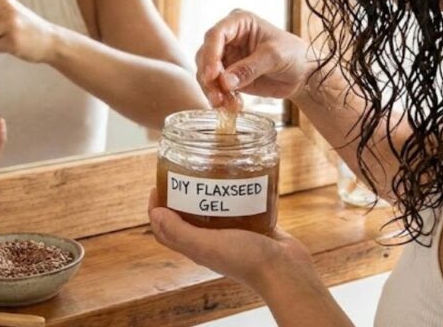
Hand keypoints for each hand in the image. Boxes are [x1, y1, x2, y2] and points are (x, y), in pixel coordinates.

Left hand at [147, 189, 316, 292]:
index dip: (156, 209)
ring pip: (213, 210)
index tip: (157, 186)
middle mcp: (211, 241)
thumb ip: (180, 232)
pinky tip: (237, 180)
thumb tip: (155, 214)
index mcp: (197, 247)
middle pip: (185, 217)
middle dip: (180, 196)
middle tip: (183, 173)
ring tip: (209, 172)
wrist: (286, 269)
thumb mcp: (208, 245)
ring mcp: (232, 234)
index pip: (165, 229)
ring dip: (208, 193)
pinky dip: (234, 194)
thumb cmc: (247, 260)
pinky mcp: (252, 226)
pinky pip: (239, 206)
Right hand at [196, 9, 312, 106]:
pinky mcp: (227, 75)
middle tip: (217, 96)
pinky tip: (232, 106)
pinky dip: (220, 98)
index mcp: (239, 22)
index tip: (213, 75)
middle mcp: (228, 38)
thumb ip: (249, 68)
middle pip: (205, 55)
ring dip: (212, 91)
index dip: (210, 55)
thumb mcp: (274, 57)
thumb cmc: (293, 54)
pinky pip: (215, 87)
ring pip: (206, 73)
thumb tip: (224, 82)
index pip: (216, 35)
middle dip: (208, 77)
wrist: (302, 74)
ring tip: (226, 104)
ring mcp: (226, 57)